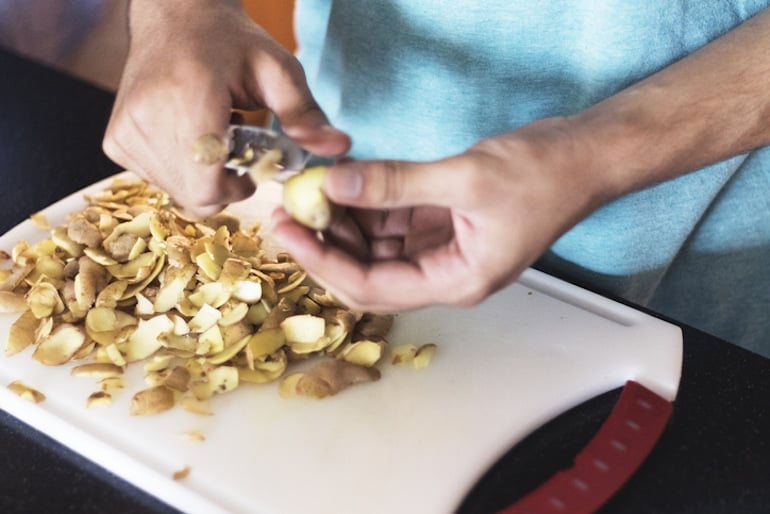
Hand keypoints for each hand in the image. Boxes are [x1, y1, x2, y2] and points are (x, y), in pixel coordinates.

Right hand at [102, 0, 349, 216]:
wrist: (174, 14)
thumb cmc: (230, 42)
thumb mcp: (277, 70)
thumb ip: (305, 114)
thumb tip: (340, 147)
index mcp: (187, 101)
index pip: (208, 187)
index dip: (238, 187)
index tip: (252, 161)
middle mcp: (146, 121)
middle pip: (195, 196)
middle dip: (225, 183)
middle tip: (237, 145)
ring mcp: (125, 133)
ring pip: (176, 192)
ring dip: (204, 175)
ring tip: (214, 133)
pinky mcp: (116, 140)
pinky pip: (158, 179)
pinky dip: (182, 168)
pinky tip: (191, 134)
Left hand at [271, 118, 611, 311]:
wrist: (585, 157)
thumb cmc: (544, 177)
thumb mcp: (465, 179)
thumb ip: (396, 183)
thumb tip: (335, 185)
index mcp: (455, 281)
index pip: (371, 287)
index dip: (323, 263)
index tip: (288, 232)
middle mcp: (444, 274)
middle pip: (367, 274)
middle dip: (325, 246)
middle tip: (288, 212)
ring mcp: (442, 249)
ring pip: (375, 248)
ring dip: (342, 223)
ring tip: (311, 191)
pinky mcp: (442, 223)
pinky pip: (391, 222)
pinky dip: (366, 206)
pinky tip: (345, 183)